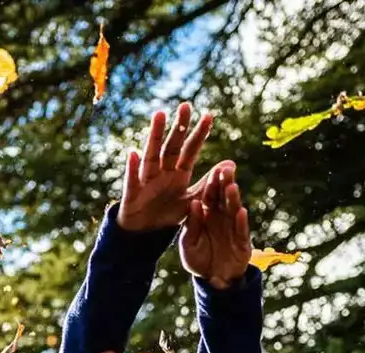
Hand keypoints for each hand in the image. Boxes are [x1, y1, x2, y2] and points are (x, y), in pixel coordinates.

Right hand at [117, 102, 213, 232]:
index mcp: (178, 173)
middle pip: (171, 146)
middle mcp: (162, 172)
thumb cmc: (167, 214)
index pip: (190, 150)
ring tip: (159, 115)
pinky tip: (133, 154)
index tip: (209, 116)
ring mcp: (147, 180)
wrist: (144, 235)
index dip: (199, 134)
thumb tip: (231, 165)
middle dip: (178, 127)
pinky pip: (133, 180)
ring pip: (151, 155)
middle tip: (186, 105)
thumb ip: (208, 184)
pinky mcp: (133, 195)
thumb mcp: (191, 200)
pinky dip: (132, 169)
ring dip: (154, 136)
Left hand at [178, 160, 251, 289]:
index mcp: (206, 215)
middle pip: (223, 198)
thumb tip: (193, 203)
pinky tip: (241, 212)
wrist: (212, 280)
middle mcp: (221, 218)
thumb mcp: (188, 244)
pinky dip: (241, 223)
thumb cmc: (198, 260)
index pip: (209, 196)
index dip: (211, 183)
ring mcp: (233, 229)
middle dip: (225, 184)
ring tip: (232, 187)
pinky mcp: (242, 242)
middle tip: (226, 169)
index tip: (212, 170)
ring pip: (233, 211)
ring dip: (233, 199)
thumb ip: (191, 225)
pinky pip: (241, 231)